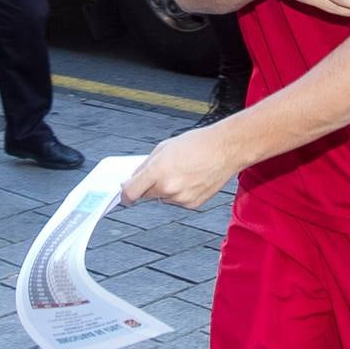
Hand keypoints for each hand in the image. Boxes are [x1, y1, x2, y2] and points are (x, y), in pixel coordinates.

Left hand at [121, 126, 239, 209]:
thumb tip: (133, 178)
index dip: (125, 194)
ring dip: (164, 189)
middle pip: (146, 195)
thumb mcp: (163, 148)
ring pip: (162, 198)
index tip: (123, 192)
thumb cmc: (197, 144)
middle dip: (147, 186)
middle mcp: (168, 188)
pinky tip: (189, 178)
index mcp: (158, 171)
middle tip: (158, 173)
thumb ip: (146, 165)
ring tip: (180, 171)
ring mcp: (181, 199)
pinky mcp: (192, 204)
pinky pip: (177, 201)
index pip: (131, 192)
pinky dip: (178, 193)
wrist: (225, 149)